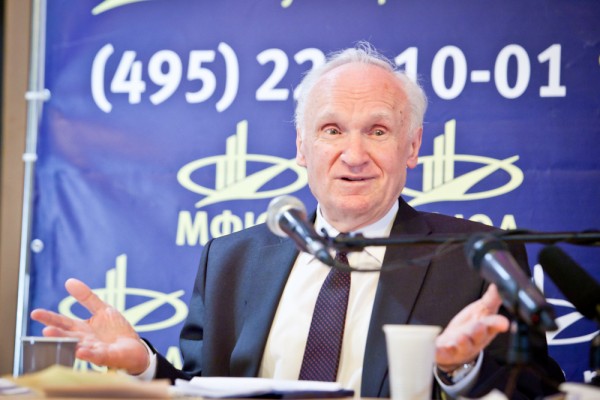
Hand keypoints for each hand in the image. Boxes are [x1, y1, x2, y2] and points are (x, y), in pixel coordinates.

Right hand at [30, 278, 149, 374]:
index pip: (63, 322)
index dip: (49, 317)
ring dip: (68, 343)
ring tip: (57, 339)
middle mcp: (84, 340)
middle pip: (67, 336)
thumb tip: (69, 281)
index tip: (35, 313)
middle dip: (56, 333)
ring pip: (78, 346)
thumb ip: (87, 298)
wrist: (135, 348)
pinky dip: (88, 354)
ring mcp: (94, 349)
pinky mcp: (106, 357)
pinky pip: (96, 356)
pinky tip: (81, 350)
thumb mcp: (103, 309)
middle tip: (44, 330)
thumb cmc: (116, 331)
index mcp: (82, 329)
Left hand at [435, 284, 509, 371]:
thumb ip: (491, 299)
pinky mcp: (444, 352)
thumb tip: (499, 283)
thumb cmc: (469, 330)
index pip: (492, 325)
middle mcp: (473, 341)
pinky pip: (441, 353)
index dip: (497, 323)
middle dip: (480, 331)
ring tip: (461, 338)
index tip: (504, 322)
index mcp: (484, 330)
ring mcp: (459, 348)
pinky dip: (439, 351)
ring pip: (462, 346)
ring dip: (462, 343)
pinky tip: (437, 347)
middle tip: (481, 326)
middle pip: (478, 336)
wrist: (454, 352)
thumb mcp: (481, 312)